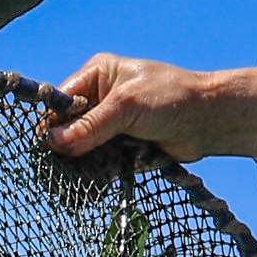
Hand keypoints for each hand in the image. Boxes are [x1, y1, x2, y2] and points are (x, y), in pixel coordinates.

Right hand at [48, 53, 256, 166]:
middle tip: (61, 166)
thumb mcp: (126, 107)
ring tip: (77, 177)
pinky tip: (93, 182)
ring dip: (82, 161)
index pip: (63, 99)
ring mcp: (113, 122)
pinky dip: (98, 170)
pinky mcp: (123, 144)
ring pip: (84, 145)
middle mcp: (102, 96)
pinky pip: (101, 159)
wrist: (209, 120)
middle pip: (70, 124)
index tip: (47, 145)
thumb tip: (55, 142)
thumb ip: (91, 126)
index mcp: (99, 74)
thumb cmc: (171, 99)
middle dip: (67, 145)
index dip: (53, 121)